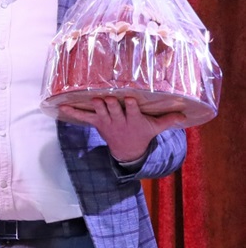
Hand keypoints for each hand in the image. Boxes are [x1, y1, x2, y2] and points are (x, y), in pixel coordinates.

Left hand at [56, 96, 184, 162]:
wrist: (127, 150)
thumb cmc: (143, 134)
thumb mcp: (156, 128)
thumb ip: (169, 120)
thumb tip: (185, 113)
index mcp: (133, 119)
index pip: (131, 111)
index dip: (129, 105)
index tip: (128, 98)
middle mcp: (119, 120)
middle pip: (114, 110)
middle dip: (111, 104)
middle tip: (107, 97)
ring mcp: (107, 121)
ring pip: (100, 112)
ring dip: (96, 105)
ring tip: (92, 99)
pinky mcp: (97, 122)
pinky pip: (83, 117)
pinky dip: (73, 112)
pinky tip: (62, 106)